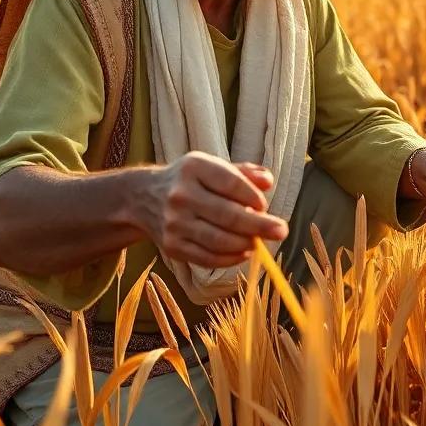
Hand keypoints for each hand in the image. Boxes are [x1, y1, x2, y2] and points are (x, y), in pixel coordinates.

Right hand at [140, 151, 288, 268]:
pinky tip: (243, 253)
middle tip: (281, 230)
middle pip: (227, 214)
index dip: (252, 196)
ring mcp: (174, 223)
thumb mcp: (212, 166)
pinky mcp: (171, 246)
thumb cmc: (190, 180)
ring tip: (259, 242)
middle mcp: (181, 194)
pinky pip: (206, 257)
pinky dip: (229, 259)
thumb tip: (268, 181)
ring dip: (245, 243)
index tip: (265, 205)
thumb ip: (243, 173)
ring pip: (218, 239)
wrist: (143, 197)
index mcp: (194, 167)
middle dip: (259, 225)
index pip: (230, 182)